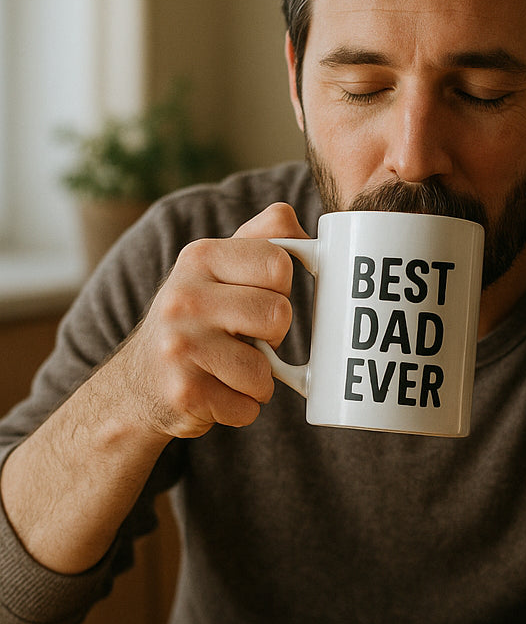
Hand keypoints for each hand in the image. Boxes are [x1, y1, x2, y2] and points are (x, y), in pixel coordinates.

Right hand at [113, 202, 309, 439]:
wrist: (139, 383)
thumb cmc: (197, 319)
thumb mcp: (219, 269)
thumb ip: (261, 238)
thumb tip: (290, 216)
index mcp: (200, 257)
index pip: (279, 263)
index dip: (281, 288)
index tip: (258, 297)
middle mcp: (183, 297)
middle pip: (279, 315)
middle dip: (274, 336)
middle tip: (245, 337)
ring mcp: (179, 346)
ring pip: (265, 370)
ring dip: (259, 378)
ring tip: (230, 367)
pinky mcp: (183, 393)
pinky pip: (249, 407)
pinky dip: (242, 407)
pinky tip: (216, 393)